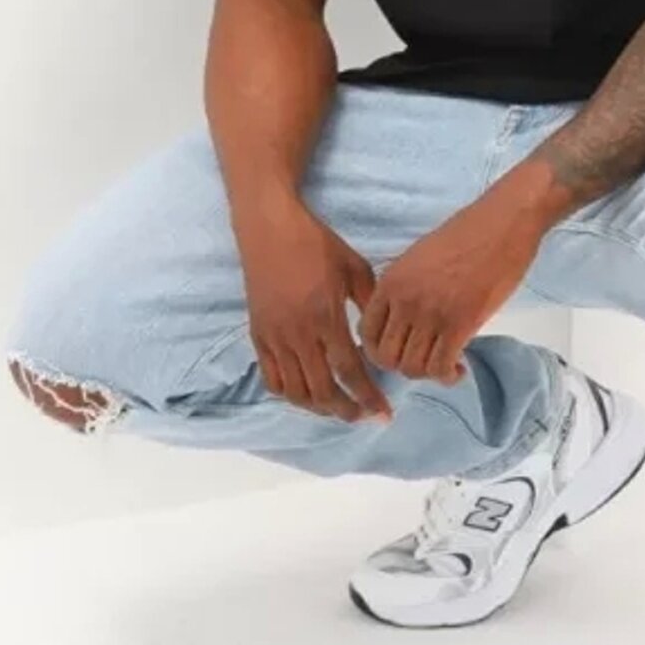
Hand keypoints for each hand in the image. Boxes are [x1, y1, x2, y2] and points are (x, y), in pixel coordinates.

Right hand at [239, 205, 392, 423]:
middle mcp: (298, 334)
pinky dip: (290, 395)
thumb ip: (371, 303)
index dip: (369, 397)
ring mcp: (274, 337)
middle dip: (347, 411)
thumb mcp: (354, 267)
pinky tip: (307, 393)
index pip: (350, 372)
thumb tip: (386, 334)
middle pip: (322, 391)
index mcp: (325, 317)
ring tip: (339, 409)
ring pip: (296, 392)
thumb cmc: (316, 244)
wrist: (270, 228)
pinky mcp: (258, 336)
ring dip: (319, 408)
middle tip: (365, 416)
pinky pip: (271, 379)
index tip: (384, 413)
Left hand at [357, 192, 546, 383]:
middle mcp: (404, 300)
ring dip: (428, 373)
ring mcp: (430, 313)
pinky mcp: (460, 323)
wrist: (501, 224)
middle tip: (425, 359)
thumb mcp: (417, 258)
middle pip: (386, 358)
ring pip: (413, 368)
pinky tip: (459, 368)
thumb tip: (399, 325)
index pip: (366, 334)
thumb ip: (402, 289)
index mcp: (391, 282)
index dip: (380, 351)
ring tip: (444, 364)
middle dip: (404, 366)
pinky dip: (448, 376)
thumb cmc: (465, 236)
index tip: (400, 351)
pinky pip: (440, 367)